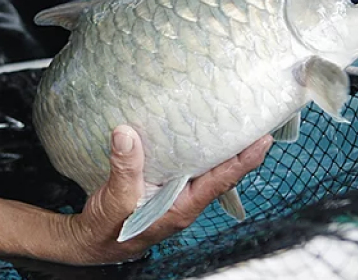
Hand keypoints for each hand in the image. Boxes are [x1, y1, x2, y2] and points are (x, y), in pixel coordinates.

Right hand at [63, 125, 271, 264]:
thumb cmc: (110, 228)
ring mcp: (174, 192)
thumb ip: (125, 168)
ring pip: (202, 166)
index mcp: (183, 207)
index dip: (243, 160)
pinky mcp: (161, 183)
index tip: (263, 139)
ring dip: (214, 145)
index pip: (222, 180)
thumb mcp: (117, 199)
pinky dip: (190, 145)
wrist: (94, 240)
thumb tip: (126, 133)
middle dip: (237, 147)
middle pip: (220, 171)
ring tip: (226, 118)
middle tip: (250, 118)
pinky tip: (189, 128)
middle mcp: (185, 199)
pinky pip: (183, 162)